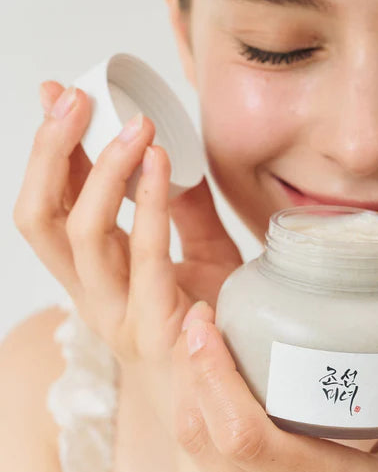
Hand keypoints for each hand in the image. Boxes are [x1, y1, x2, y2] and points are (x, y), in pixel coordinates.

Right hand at [13, 82, 241, 434]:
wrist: (244, 376)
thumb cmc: (217, 311)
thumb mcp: (199, 246)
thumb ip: (180, 205)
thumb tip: (164, 151)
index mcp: (94, 275)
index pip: (51, 205)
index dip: (49, 150)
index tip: (58, 95)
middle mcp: (92, 294)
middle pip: (40, 219)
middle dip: (51, 152)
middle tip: (76, 99)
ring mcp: (116, 314)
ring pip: (79, 234)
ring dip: (103, 170)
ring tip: (135, 127)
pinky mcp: (153, 326)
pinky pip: (142, 255)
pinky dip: (147, 204)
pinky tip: (160, 163)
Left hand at [172, 299, 377, 471]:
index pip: (246, 437)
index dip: (212, 377)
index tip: (209, 323)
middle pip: (207, 441)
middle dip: (190, 373)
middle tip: (200, 320)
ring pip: (199, 456)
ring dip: (188, 394)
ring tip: (198, 343)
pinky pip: (208, 467)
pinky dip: (200, 418)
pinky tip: (212, 383)